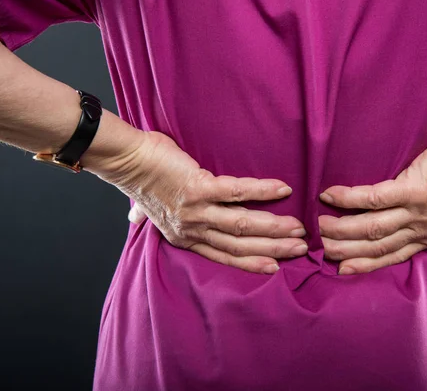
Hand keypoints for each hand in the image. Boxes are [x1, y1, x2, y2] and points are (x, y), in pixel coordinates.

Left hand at [101, 130, 307, 274]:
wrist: (126, 159)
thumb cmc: (139, 178)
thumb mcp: (143, 206)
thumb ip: (146, 215)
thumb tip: (134, 218)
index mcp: (184, 236)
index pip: (224, 256)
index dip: (252, 263)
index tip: (275, 266)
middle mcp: (192, 229)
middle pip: (240, 245)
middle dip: (273, 248)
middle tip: (301, 247)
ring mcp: (196, 211)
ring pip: (243, 224)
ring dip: (274, 228)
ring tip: (299, 227)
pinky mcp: (199, 188)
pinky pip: (237, 192)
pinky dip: (262, 191)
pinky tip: (282, 189)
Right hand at [318, 125, 426, 274]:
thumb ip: (419, 217)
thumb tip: (391, 215)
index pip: (391, 257)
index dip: (364, 265)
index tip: (340, 269)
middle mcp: (424, 230)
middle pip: (376, 246)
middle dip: (345, 250)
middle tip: (321, 246)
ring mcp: (419, 212)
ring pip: (372, 228)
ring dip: (342, 229)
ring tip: (320, 225)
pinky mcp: (415, 190)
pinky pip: (374, 198)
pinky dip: (349, 199)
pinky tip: (330, 196)